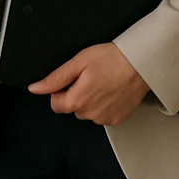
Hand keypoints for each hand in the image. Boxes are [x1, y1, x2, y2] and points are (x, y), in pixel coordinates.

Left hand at [29, 43, 149, 125]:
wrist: (142, 64)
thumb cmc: (112, 59)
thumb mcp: (78, 62)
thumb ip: (55, 78)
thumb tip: (35, 88)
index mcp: (77, 101)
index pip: (55, 104)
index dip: (60, 90)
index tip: (72, 80)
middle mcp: (90, 114)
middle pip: (72, 108)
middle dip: (76, 95)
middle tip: (89, 78)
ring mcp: (105, 119)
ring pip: (88, 112)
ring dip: (90, 101)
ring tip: (103, 83)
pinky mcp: (118, 119)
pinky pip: (103, 115)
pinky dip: (104, 105)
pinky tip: (112, 91)